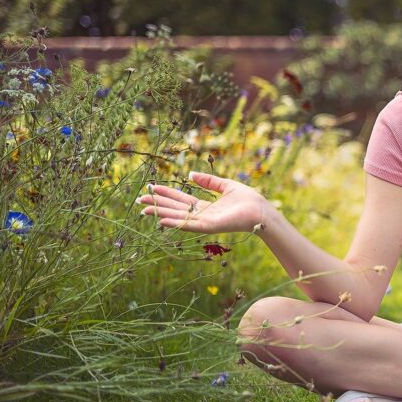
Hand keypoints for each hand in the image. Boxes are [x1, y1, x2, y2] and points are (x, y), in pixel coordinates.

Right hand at [137, 171, 267, 233]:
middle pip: (175, 209)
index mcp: (206, 206)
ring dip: (161, 213)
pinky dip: (176, 223)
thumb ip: (209, 181)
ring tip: (145, 210)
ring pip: (179, 217)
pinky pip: (189, 225)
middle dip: (158, 204)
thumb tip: (190, 175)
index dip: (166, 194)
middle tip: (140, 201)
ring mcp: (205, 222)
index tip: (151, 188)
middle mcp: (202, 215)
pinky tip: (162, 220)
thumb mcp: (226, 185)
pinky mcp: (210, 227)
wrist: (262, 210)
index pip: (181, 200)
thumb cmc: (248, 200)